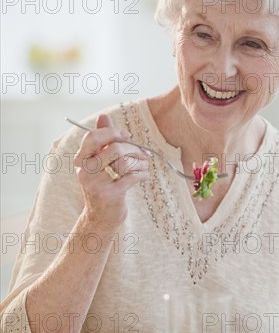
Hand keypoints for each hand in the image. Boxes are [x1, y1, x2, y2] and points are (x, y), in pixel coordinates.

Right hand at [74, 114, 149, 228]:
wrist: (101, 217)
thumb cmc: (104, 184)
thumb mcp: (100, 161)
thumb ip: (103, 139)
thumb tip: (103, 116)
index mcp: (81, 159)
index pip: (92, 137)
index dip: (112, 133)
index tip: (125, 136)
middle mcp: (85, 171)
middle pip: (114, 148)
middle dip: (134, 149)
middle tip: (143, 153)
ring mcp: (96, 184)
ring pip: (125, 162)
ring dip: (141, 162)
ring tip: (144, 165)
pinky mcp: (110, 195)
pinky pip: (132, 176)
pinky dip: (143, 174)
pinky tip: (144, 175)